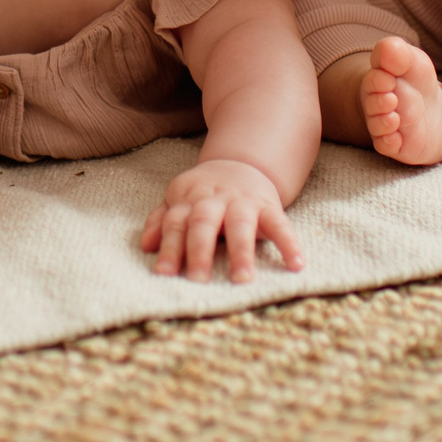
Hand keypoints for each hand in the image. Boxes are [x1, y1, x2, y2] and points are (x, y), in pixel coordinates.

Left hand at [139, 157, 303, 282]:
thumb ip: (162, 221)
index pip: (175, 223)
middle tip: (197, 280)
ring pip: (240, 224)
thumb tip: (145, 246)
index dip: (169, 247)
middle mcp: (215, 199)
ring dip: (241, 252)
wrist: (242, 161)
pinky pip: (280, 224)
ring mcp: (243, 201)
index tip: (165, 274)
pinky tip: (295, 265)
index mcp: (189, 199)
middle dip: (199, 250)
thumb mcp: (180, 199)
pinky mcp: (269, 206)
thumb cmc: (205, 193)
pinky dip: (289, 243)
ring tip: (242, 279)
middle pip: (203, 222)